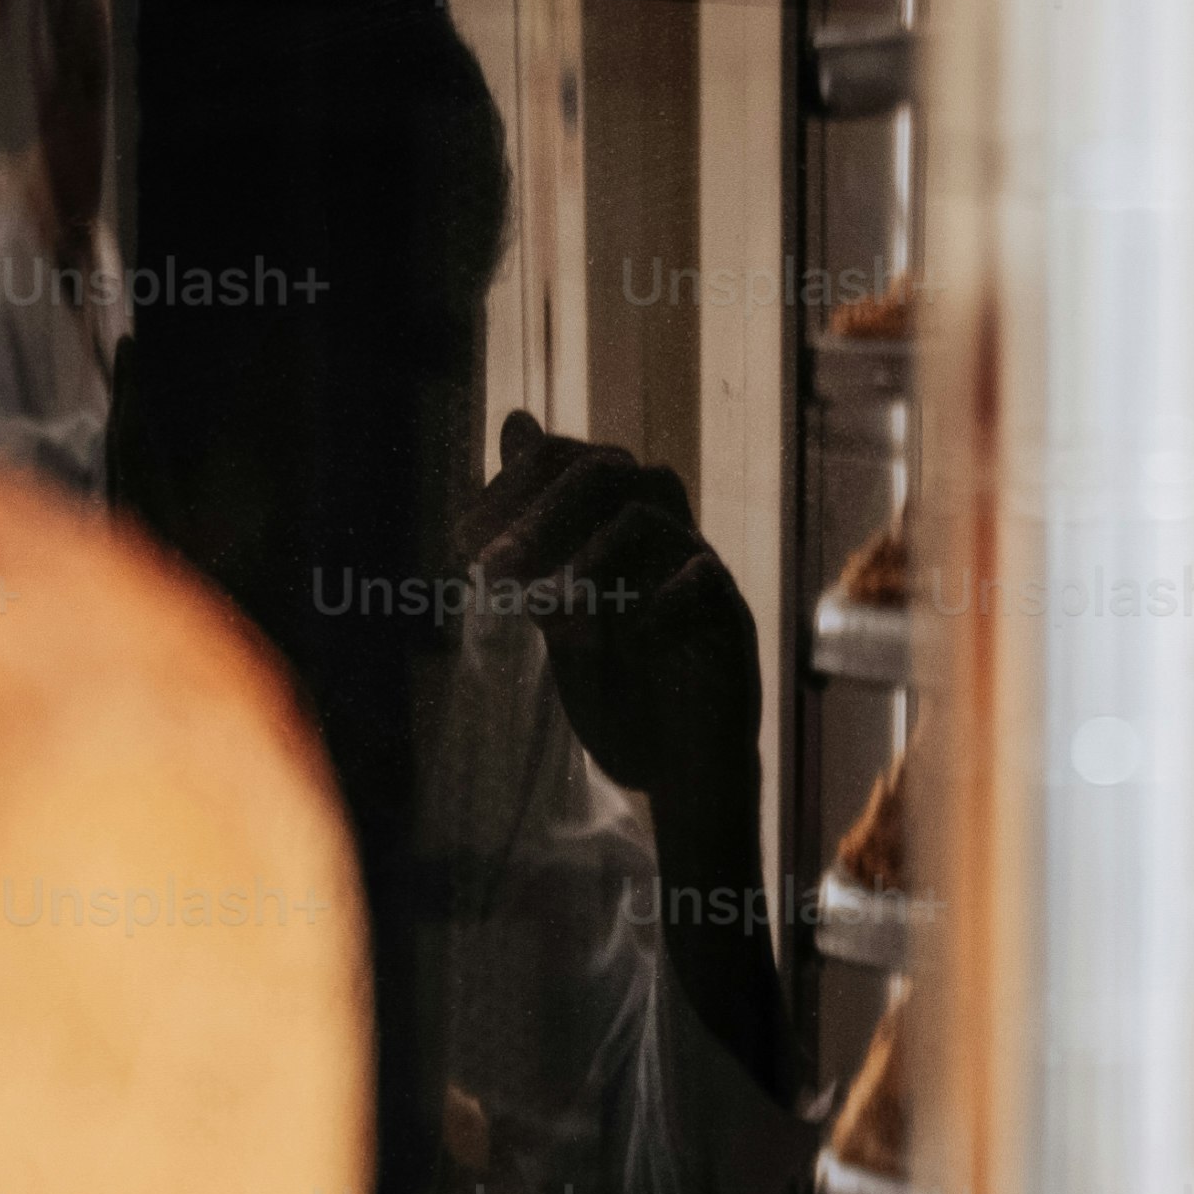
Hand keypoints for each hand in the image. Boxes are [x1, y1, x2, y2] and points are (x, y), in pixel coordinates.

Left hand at [463, 418, 763, 813]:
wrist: (677, 771)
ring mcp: (702, 576)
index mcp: (624, 528)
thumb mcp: (559, 603)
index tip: (463, 544)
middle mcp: (667, 538)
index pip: (573, 461)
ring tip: (540, 614)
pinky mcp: (730, 622)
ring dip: (580, 561)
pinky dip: (646, 602)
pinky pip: (703, 577)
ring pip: (648, 519)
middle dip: (539, 515)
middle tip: (488, 569)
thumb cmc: (619, 684)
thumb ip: (538, 530)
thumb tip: (513, 423)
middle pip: (611, 472)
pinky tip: (612, 641)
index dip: (513, 488)